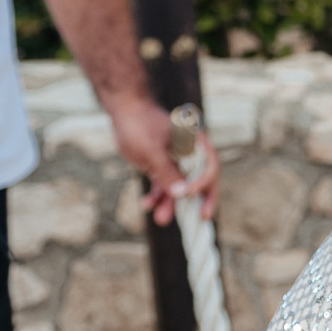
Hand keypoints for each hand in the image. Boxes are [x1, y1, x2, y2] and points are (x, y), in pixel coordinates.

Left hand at [105, 92, 219, 224]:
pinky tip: (146, 205)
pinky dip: (156, 196)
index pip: (208, 166)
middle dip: (198, 199)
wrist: (123, 111)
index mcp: (194, 143)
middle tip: (202, 217)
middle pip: (200, 179)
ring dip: (170, 203)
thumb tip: (181, 194)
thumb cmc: (140, 125)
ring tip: (161, 219)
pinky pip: (163, 185)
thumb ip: (167, 172)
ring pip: (178, 186)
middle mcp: (189, 153)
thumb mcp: (152, 150)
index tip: (188, 194)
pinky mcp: (161, 166)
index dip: (204, 182)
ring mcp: (175, 160)